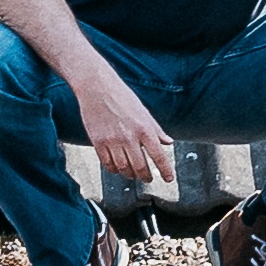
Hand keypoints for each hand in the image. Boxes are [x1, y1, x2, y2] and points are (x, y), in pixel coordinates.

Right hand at [74, 73, 174, 187]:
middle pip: (140, 167)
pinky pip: (107, 164)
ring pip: (123, 169)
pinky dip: (114, 170)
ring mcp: (113, 141)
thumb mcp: (143, 111)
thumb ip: (156, 129)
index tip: (168, 178)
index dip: (166, 171)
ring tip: (133, 174)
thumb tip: (167, 141)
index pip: (159, 156)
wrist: (97, 86)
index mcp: (144, 128)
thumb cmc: (120, 96)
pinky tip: (117, 168)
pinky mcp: (98, 142)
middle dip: (146, 177)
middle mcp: (129, 137)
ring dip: (130, 175)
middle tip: (149, 178)